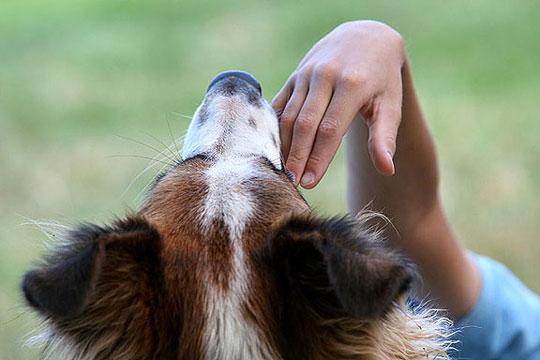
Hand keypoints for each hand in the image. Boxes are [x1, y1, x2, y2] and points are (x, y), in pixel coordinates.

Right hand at [272, 20, 405, 187]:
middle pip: (305, 124)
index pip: (330, 129)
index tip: (311, 182)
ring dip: (284, 145)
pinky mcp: (295, 75)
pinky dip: (275, 128)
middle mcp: (326, 76)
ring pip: (288, 115)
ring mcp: (307, 73)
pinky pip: (280, 104)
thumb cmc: (382, 78)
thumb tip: (387, 169)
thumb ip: (384, 137)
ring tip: (283, 171)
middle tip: (293, 183)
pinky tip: (274, 149)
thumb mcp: (390, 104)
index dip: (318, 158)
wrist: (366, 37)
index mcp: (352, 84)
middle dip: (298, 156)